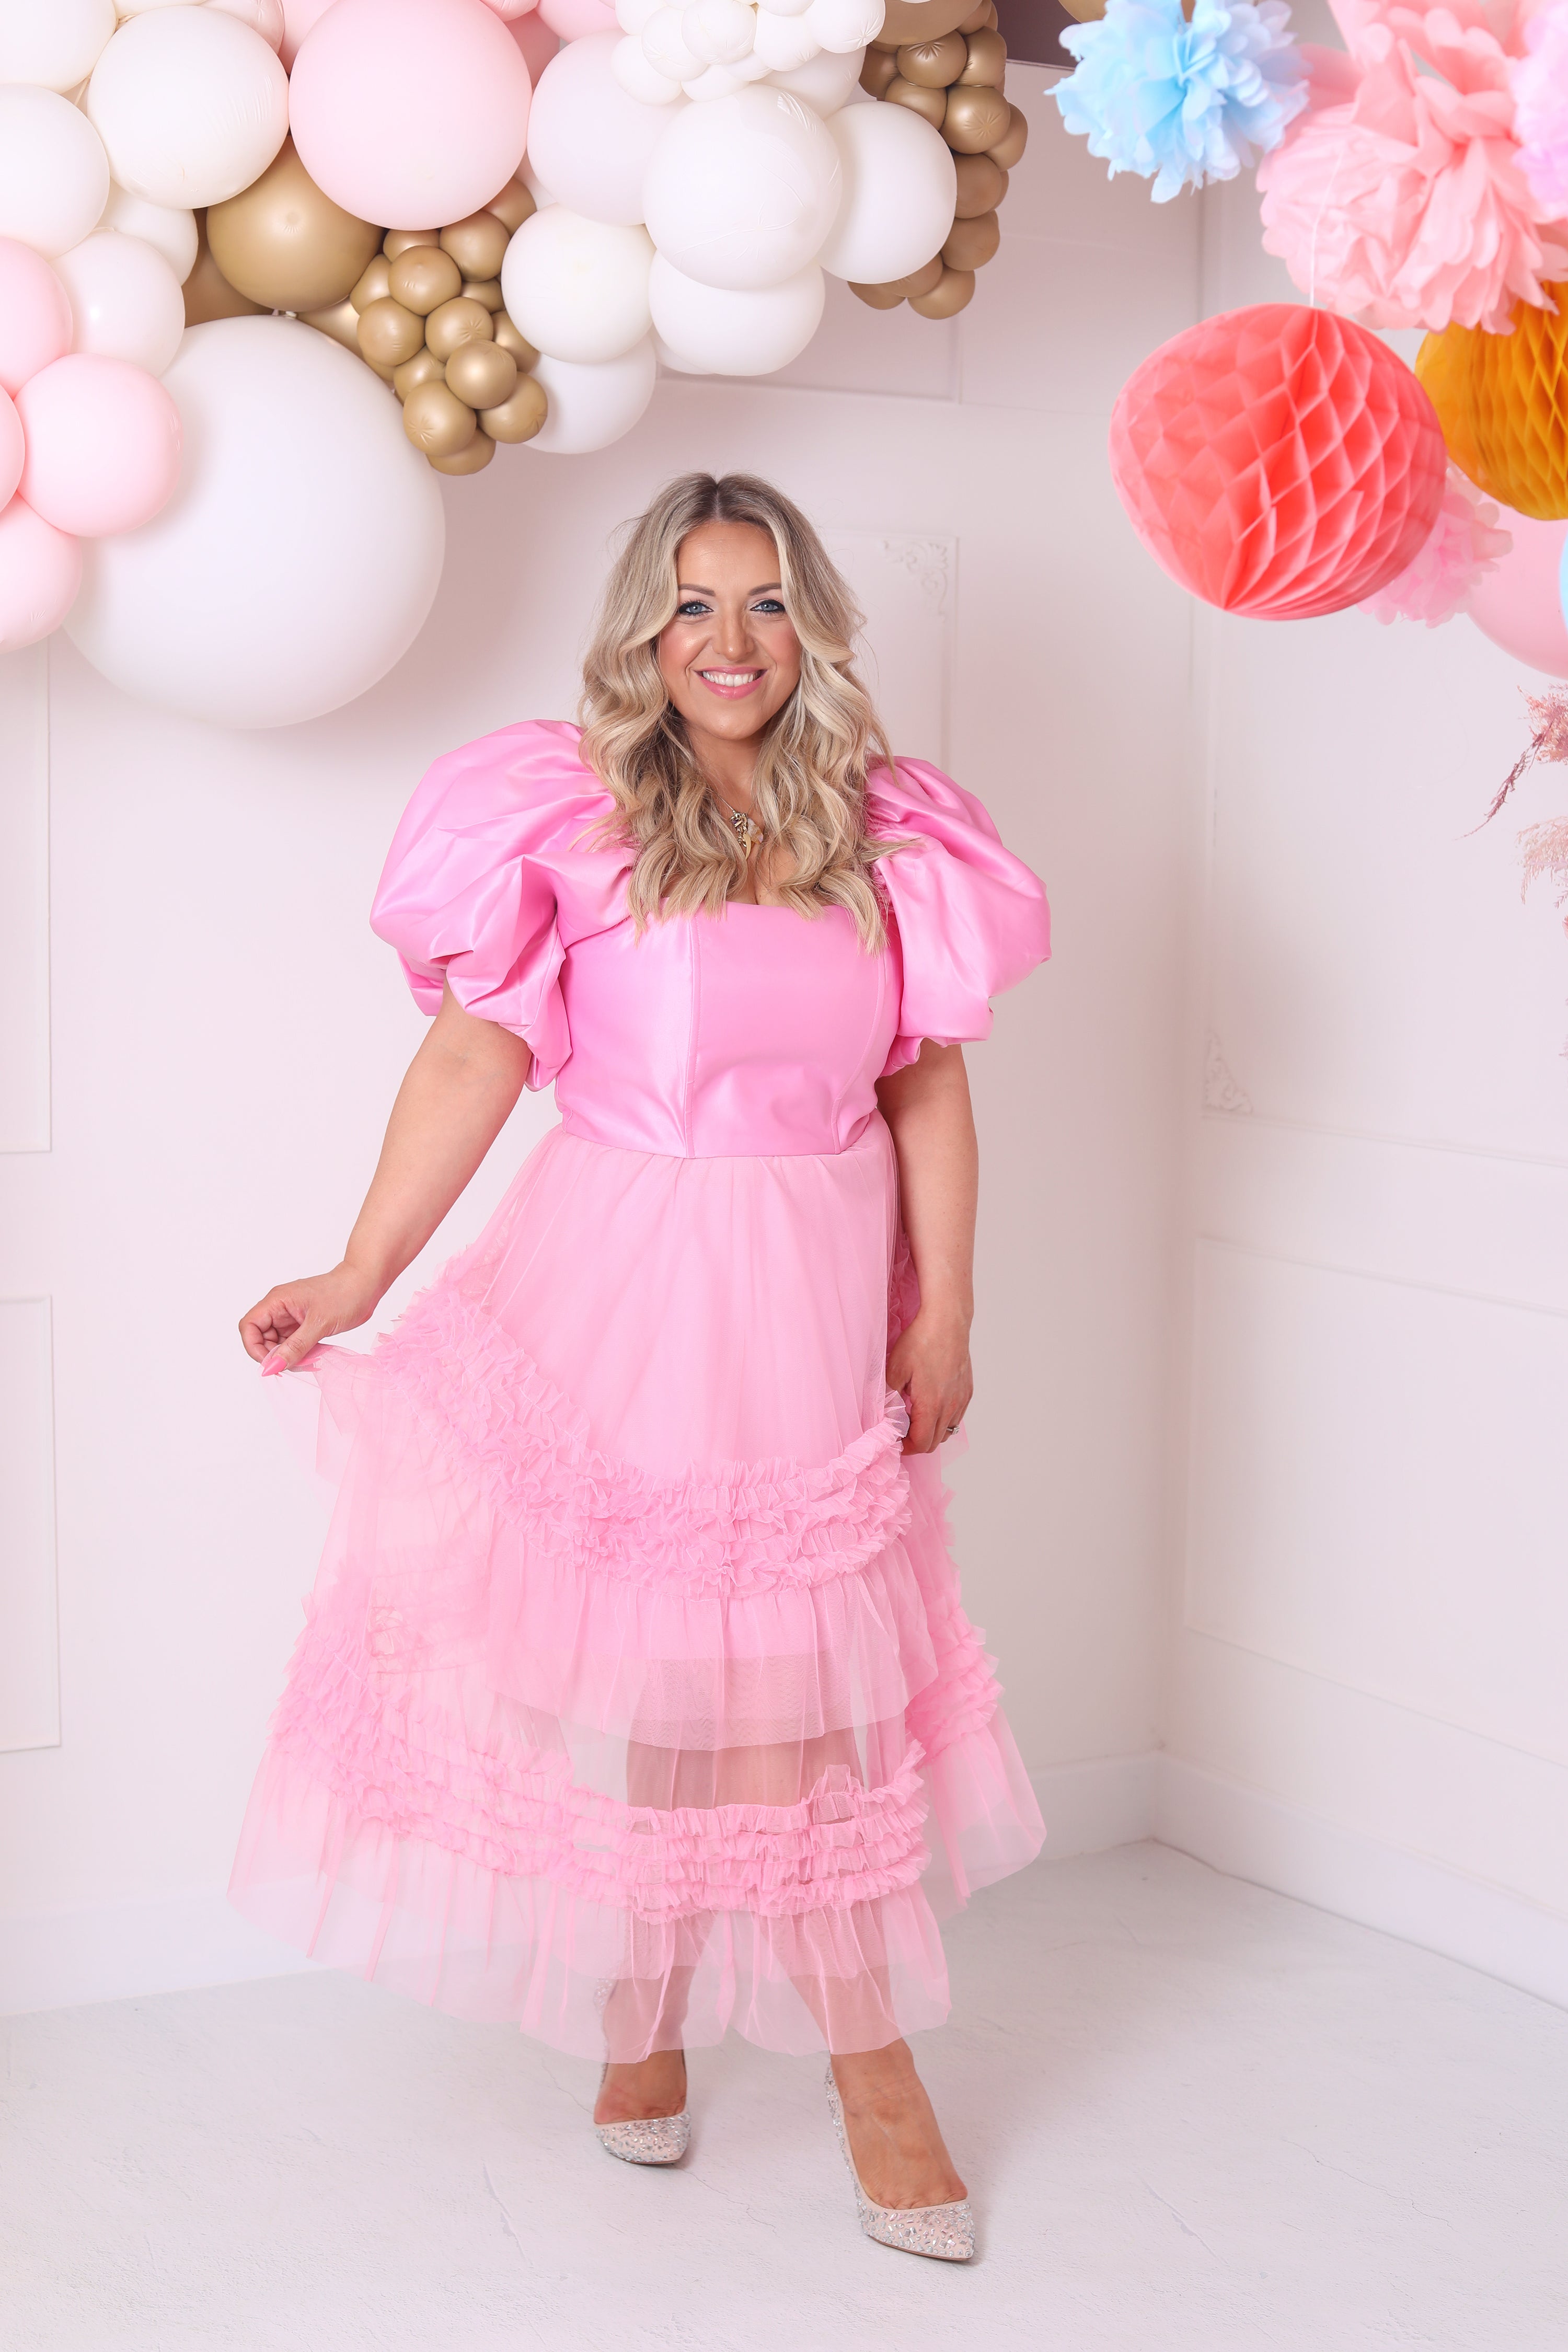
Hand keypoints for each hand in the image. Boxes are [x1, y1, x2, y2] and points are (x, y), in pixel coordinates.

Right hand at [238, 1263, 382, 1373]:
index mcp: (277, 1301)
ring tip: (310, 1360)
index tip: (272, 1363)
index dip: (254, 1348)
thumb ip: (294, 1347)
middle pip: (261, 1338)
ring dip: (289, 1356)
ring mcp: (291, 1316)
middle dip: (274, 1355)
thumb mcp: (319, 1325)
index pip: (249, 1326)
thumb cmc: (345, 1295)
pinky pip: (292, 1343)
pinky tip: (314, 1355)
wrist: (366, 1284)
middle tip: (297, 1364)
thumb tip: (271, 1367)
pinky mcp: (302, 1324)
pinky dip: (300, 1353)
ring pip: (277, 1344)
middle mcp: (279, 1308)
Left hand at [886, 1306, 972, 1454]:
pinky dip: (943, 1419)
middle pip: (935, 1441)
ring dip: (931, 1431)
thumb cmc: (921, 1341)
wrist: (947, 1321)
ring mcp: (961, 1399)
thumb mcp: (894, 1369)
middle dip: (917, 1441)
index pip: (922, 1443)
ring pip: (948, 1431)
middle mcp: (950, 1406)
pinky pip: (956, 1416)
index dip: (906, 1447)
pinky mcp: (967, 1391)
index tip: (896, 1441)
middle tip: (902, 1431)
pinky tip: (931, 1404)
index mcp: (931, 1404)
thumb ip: (888, 1398)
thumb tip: (884, 1418)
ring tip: (915, 1418)